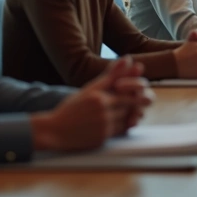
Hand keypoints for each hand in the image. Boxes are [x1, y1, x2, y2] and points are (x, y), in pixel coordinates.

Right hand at [31, 57, 152, 151]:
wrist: (54, 130)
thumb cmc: (72, 108)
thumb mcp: (90, 89)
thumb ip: (111, 75)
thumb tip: (128, 58)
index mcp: (98, 95)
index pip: (126, 90)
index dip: (135, 88)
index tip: (141, 88)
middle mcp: (101, 109)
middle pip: (129, 104)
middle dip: (135, 102)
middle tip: (140, 100)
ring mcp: (103, 125)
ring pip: (126, 118)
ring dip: (127, 115)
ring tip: (118, 112)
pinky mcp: (103, 138)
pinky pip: (121, 131)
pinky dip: (122, 126)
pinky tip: (112, 123)